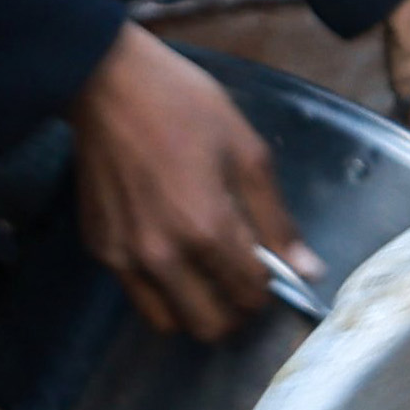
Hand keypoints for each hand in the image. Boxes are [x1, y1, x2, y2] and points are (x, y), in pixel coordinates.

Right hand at [65, 28, 295, 340]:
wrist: (105, 83)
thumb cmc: (181, 105)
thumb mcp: (245, 150)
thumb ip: (276, 218)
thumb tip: (308, 270)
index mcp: (206, 228)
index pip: (250, 294)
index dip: (267, 287)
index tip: (267, 268)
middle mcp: (163, 255)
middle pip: (211, 326)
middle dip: (234, 310)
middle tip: (239, 280)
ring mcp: (125, 257)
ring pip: (170, 323)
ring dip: (194, 310)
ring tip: (204, 275)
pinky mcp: (101, 249)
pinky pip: (137, 295)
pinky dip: (160, 289)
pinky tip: (169, 250)